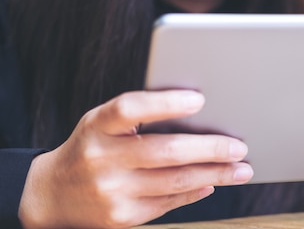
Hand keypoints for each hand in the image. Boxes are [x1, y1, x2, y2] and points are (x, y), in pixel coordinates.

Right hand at [18, 90, 252, 228]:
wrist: (50, 194)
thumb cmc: (91, 146)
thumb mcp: (102, 123)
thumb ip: (140, 115)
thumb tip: (198, 112)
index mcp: (97, 126)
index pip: (131, 109)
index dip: (166, 103)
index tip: (200, 100)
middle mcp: (101, 158)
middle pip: (165, 151)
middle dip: (210, 149)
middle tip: (239, 146)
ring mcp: (111, 192)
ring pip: (175, 181)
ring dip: (215, 174)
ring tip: (241, 169)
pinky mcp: (121, 218)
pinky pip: (169, 202)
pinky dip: (196, 191)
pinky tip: (213, 182)